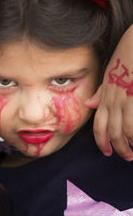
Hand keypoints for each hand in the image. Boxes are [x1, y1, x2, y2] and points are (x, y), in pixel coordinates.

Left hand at [85, 25, 132, 160]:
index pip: (98, 124)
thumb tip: (89, 105)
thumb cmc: (124, 59)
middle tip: (125, 156)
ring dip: (127, 145)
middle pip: (110, 131)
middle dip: (116, 147)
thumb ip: (100, 92)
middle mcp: (113, 100)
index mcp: (105, 96)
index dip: (100, 140)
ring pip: (122, 130)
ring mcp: (126, 99)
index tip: (106, 151)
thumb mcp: (108, 75)